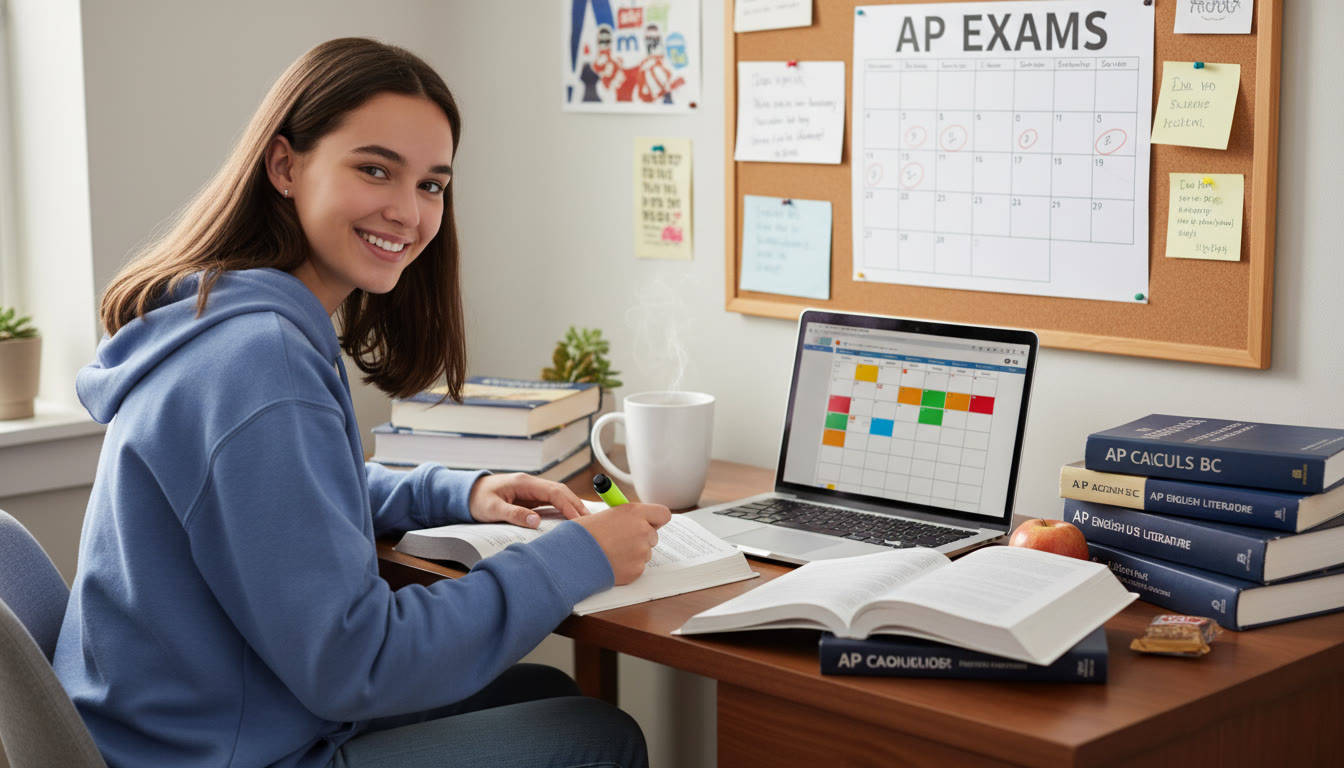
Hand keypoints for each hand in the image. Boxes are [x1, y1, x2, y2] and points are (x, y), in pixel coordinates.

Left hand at [468, 473, 588, 527]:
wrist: (465, 494)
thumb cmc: (476, 499)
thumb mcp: (491, 509)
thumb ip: (514, 514)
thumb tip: (536, 521)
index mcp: (524, 482)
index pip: (554, 491)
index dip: (569, 505)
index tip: (579, 519)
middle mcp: (531, 484)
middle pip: (561, 492)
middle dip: (577, 505)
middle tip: (591, 522)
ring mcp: (531, 491)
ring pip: (558, 496)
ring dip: (572, 507)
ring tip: (585, 522)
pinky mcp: (529, 499)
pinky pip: (550, 503)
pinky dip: (562, 510)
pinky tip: (569, 520)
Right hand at [573, 503, 671, 584]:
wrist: (572, 557)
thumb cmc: (582, 534)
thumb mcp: (604, 515)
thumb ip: (624, 518)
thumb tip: (630, 521)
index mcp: (634, 512)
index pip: (663, 514)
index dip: (656, 519)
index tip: (649, 522)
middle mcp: (642, 530)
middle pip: (653, 535)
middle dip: (641, 538)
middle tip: (621, 541)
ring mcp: (641, 552)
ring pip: (645, 553)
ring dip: (633, 553)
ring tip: (611, 553)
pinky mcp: (637, 570)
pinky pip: (637, 567)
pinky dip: (627, 567)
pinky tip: (611, 563)